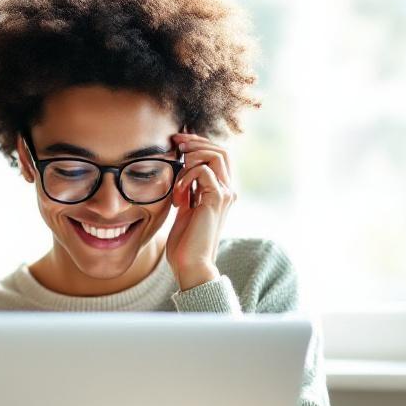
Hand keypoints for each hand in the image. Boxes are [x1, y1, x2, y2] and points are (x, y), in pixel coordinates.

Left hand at [165, 131, 236, 290]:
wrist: (190, 263)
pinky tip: (178, 196)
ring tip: (177, 176)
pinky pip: (203, 171)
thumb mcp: (185, 207)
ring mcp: (226, 194)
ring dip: (192, 158)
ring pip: (215, 155)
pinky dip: (186, 177)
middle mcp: (229, 190)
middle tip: (176, 144)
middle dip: (196, 142)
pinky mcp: (217, 199)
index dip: (199, 144)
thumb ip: (187, 189)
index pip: (218, 155)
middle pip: (221, 150)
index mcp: (222, 191)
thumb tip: (180, 169)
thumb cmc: (185, 241)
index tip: (177, 142)